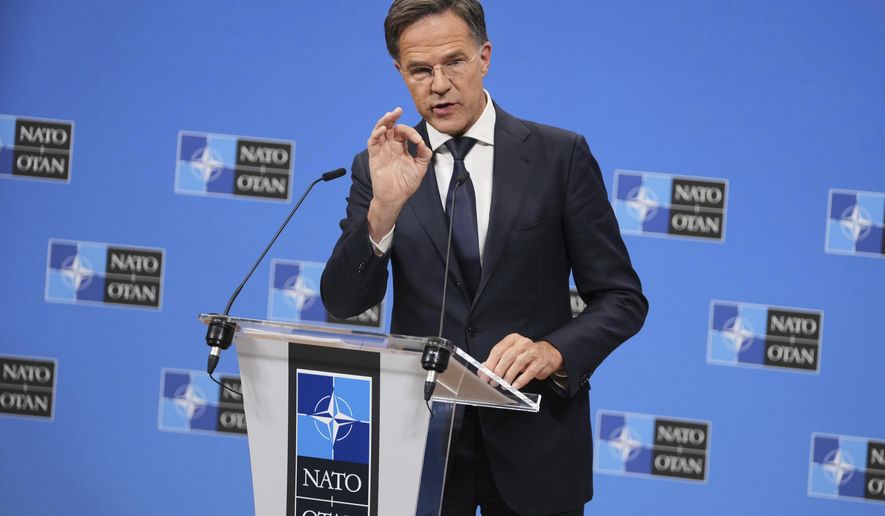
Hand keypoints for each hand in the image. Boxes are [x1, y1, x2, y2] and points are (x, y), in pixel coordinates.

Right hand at [366, 107, 432, 239]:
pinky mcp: (374, 156)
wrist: (395, 198)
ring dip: (384, 121)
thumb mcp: (420, 167)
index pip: (403, 133)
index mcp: (400, 148)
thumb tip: (422, 142)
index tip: (417, 140)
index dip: (410, 132)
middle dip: (393, 117)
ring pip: (380, 131)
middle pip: (389, 127)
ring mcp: (381, 151)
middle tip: (398, 110)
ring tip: (390, 114)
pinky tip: (382, 129)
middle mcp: (390, 147)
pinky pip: (373, 142)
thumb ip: (424, 153)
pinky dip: (376, 134)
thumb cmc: (406, 184)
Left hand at [482, 334, 563, 389]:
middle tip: (493, 382)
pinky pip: (529, 372)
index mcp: (512, 339)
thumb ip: (497, 361)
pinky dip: (521, 380)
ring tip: (503, 385)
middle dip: (498, 371)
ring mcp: (532, 351)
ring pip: (518, 363)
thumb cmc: (526, 355)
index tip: (484, 375)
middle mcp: (522, 343)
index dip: (489, 363)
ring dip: (509, 376)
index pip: (497, 350)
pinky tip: (515, 386)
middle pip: (507, 356)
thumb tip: (483, 371)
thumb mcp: (511, 354)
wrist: (548, 354)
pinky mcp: (540, 361)